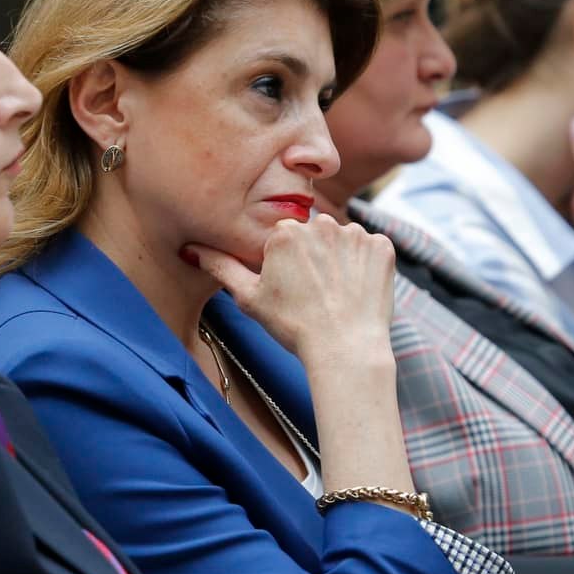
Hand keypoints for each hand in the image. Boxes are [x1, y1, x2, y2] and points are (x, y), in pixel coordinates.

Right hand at [186, 213, 395, 363]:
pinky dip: (366, 267)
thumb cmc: (293, 327)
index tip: (293, 289)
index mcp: (285, 233)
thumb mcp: (249, 298)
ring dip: (340, 261)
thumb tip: (191, 248)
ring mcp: (355, 234)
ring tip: (337, 295)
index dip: (287, 266)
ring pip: (343, 242)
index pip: (284, 241)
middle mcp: (321, 224)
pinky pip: (371, 250)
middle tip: (315, 294)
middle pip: (314, 237)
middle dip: (314, 258)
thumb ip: (221, 267)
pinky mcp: (382, 247)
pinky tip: (357, 292)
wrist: (345, 350)